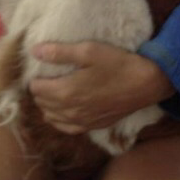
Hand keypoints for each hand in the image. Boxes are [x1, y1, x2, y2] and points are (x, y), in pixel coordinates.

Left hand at [29, 41, 173, 134]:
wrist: (144, 84)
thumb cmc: (116, 63)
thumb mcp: (88, 51)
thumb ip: (59, 52)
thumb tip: (34, 51)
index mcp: (65, 92)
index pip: (37, 89)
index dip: (35, 78)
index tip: (40, 68)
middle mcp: (70, 112)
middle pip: (42, 104)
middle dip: (40, 91)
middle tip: (46, 77)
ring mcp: (81, 122)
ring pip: (52, 118)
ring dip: (48, 106)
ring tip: (53, 91)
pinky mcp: (92, 127)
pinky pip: (66, 128)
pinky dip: (59, 119)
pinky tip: (63, 110)